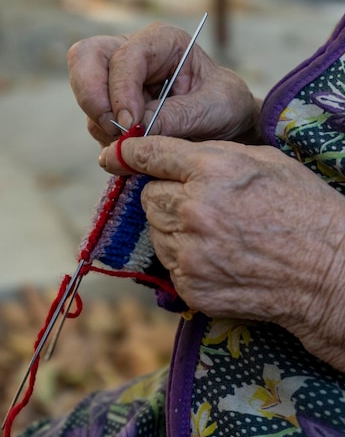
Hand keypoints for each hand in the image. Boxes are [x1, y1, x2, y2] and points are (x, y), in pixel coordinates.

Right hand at [67, 22, 260, 145]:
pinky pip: (94, 120)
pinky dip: (108, 138)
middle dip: (91, 96)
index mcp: (163, 42)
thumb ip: (176, 117)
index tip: (130, 124)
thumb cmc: (225, 106)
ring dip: (103, 125)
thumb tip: (135, 129)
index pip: (125, 56)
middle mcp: (133, 54)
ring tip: (136, 144)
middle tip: (113, 129)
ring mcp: (118, 80)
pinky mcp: (113, 106)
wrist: (226, 124)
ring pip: (86, 93)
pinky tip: (135, 147)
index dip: (121, 90)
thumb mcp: (212, 109)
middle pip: (85, 57)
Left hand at [100, 136, 344, 371]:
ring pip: (156, 229)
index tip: (114, 154)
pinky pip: (169, 263)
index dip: (129, 152)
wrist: (327, 272)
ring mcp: (189, 251)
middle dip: (165, 195)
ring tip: (216, 232)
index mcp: (213, 170)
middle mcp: (194, 209)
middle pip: (149, 196)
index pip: (151, 153)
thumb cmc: (303, 210)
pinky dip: (185, 258)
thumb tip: (175, 155)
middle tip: (198, 202)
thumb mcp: (265, 161)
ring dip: (174, 227)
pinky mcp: (190, 284)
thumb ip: (213, 155)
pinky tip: (218, 256)